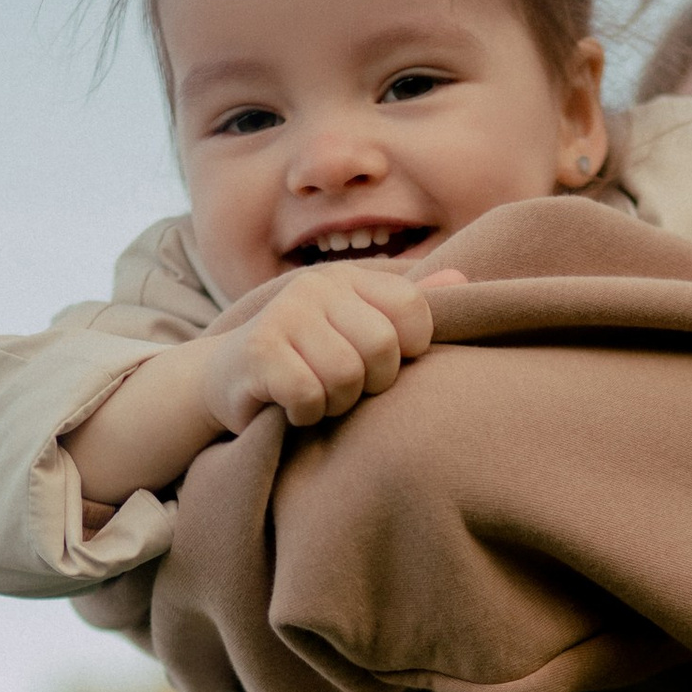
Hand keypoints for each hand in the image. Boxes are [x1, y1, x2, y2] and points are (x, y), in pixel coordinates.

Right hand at [197, 260, 437, 435]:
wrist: (228, 380)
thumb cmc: (307, 359)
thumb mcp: (358, 329)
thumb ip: (408, 308)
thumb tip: (463, 277)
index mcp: (351, 279)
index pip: (412, 307)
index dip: (410, 349)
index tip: (385, 366)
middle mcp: (318, 286)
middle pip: (381, 347)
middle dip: (370, 384)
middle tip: (346, 390)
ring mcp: (284, 314)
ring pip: (345, 375)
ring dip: (336, 404)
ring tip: (319, 398)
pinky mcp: (257, 350)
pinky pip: (309, 394)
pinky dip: (306, 414)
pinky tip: (293, 409)